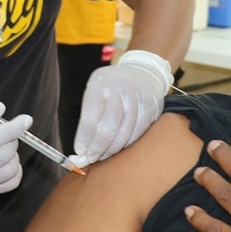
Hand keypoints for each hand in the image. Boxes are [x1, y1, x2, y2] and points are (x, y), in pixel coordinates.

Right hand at [0, 101, 32, 193]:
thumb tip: (1, 109)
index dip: (15, 127)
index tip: (26, 119)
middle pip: (6, 152)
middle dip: (10, 138)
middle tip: (2, 133)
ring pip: (11, 168)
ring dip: (13, 154)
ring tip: (0, 147)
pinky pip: (11, 183)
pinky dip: (15, 171)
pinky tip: (6, 161)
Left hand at [73, 50, 171, 165]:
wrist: (144, 72)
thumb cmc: (112, 87)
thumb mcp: (96, 90)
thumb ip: (89, 115)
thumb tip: (81, 148)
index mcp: (101, 82)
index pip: (90, 115)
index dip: (84, 137)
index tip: (79, 151)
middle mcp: (120, 87)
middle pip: (108, 126)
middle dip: (97, 147)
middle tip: (90, 159)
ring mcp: (138, 97)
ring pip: (124, 132)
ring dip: (111, 149)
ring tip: (102, 156)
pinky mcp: (151, 108)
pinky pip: (137, 133)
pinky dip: (126, 144)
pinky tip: (118, 149)